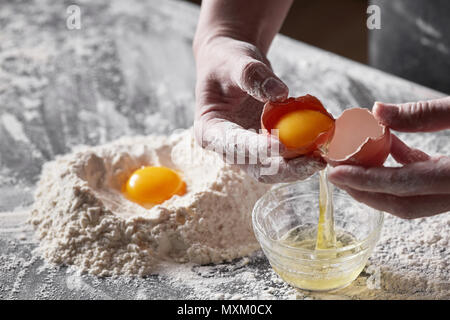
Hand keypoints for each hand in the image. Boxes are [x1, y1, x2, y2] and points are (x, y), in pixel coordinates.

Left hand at [328, 97, 449, 218]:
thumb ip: (425, 113)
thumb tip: (377, 112)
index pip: (403, 184)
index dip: (365, 180)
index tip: (335, 173)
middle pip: (402, 203)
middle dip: (364, 191)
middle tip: (336, 175)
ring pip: (412, 196)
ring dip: (379, 182)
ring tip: (350, 164)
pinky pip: (423, 182)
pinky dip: (401, 168)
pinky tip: (386, 148)